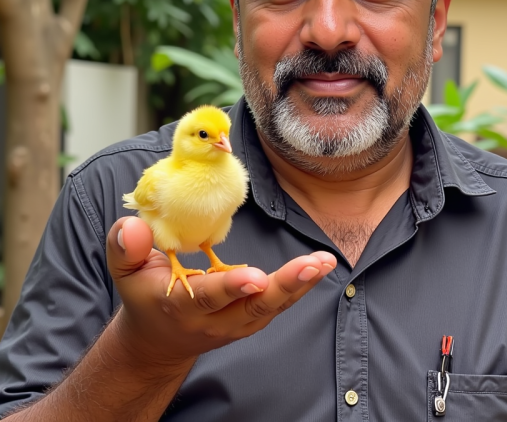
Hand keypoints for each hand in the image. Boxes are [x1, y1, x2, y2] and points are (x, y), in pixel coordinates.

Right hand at [107, 217, 335, 365]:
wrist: (159, 339)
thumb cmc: (145, 295)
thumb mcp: (125, 272)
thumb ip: (125, 248)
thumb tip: (133, 224)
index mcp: (181, 305)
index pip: (208, 297)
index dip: (231, 287)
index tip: (254, 275)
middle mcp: (214, 320)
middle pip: (253, 305)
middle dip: (284, 285)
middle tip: (311, 264)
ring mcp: (236, 323)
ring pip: (272, 306)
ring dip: (300, 284)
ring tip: (324, 261)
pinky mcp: (250, 318)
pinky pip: (278, 304)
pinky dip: (300, 286)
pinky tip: (319, 265)